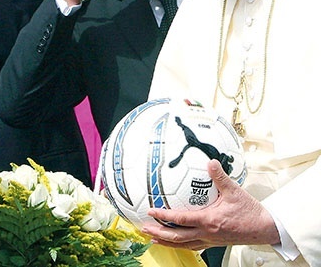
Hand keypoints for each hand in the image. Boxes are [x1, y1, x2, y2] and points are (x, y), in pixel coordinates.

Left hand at [141, 160, 279, 250]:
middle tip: (144, 227)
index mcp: (209, 221)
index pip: (181, 219)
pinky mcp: (213, 243)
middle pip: (177, 237)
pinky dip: (179, 244)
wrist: (265, 228)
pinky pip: (192, 246)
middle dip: (159, 232)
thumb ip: (220, 176)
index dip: (164, 216)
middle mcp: (207, 233)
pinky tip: (172, 241)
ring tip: (152, 237)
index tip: (150, 211)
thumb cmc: (250, 211)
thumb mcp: (234, 191)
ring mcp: (209, 241)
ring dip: (166, 241)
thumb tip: (210, 161)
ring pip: (183, 244)